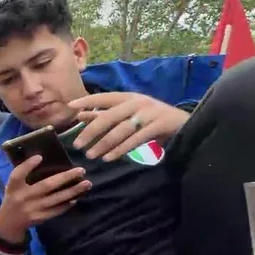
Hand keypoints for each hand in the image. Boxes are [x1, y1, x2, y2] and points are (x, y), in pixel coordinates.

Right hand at [0, 156, 90, 242]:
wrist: (9, 223)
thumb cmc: (14, 198)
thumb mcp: (13, 187)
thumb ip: (24, 176)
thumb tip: (46, 160)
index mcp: (13, 187)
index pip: (17, 174)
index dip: (28, 165)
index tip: (40, 156)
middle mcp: (22, 197)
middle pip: (46, 186)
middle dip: (65, 177)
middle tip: (81, 170)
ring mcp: (32, 209)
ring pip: (56, 199)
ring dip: (73, 191)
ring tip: (87, 184)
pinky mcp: (39, 218)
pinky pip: (56, 210)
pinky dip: (67, 204)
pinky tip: (77, 197)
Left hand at [69, 92, 189, 161]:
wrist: (184, 123)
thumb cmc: (150, 118)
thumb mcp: (128, 113)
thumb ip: (104, 114)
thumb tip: (80, 115)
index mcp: (128, 97)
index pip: (104, 97)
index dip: (87, 101)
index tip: (70, 107)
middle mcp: (137, 103)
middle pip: (109, 116)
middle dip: (91, 131)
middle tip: (77, 144)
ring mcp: (148, 114)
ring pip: (120, 130)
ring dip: (103, 144)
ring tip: (90, 155)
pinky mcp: (158, 126)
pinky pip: (135, 140)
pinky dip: (120, 150)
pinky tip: (109, 158)